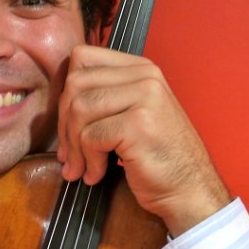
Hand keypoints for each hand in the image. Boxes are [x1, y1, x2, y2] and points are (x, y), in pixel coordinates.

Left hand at [57, 45, 229, 235]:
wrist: (189, 190)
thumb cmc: (158, 158)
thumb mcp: (134, 114)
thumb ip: (105, 97)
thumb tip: (59, 99)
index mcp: (141, 69)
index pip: (82, 59)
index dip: (65, 93)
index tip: (67, 124)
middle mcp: (145, 76)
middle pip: (76, 84)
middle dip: (64, 124)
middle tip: (69, 154)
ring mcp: (144, 97)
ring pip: (79, 110)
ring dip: (74, 146)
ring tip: (80, 168)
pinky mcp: (139, 124)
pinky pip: (90, 136)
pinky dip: (88, 161)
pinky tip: (97, 175)